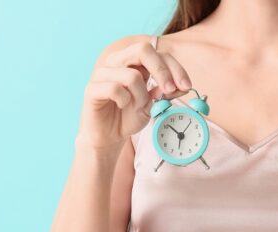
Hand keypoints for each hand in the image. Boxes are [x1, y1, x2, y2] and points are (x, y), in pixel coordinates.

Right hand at [76, 40, 192, 149]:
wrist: (109, 136)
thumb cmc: (129, 116)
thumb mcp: (154, 104)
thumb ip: (167, 92)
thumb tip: (183, 86)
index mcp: (134, 62)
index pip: (159, 54)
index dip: (175, 68)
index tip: (186, 86)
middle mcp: (117, 62)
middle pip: (143, 50)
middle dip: (162, 71)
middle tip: (169, 91)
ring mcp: (102, 73)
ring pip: (131, 75)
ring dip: (141, 95)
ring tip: (136, 106)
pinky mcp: (91, 88)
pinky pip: (114, 88)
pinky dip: (124, 100)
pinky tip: (121, 106)